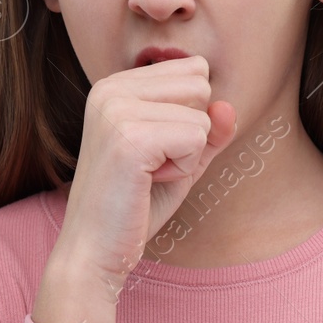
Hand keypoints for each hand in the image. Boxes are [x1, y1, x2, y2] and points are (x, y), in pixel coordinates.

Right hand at [58, 53, 237, 284]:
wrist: (94, 250)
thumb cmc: (135, 206)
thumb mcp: (181, 160)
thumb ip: (210, 130)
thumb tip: (228, 106)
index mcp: (116, 85)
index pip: (194, 71)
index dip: (189, 118)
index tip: (152, 150)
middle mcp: (111, 88)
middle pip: (201, 85)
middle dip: (191, 133)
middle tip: (151, 166)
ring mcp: (116, 110)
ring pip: (203, 115)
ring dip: (186, 156)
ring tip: (147, 176)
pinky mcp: (129, 137)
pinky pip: (197, 138)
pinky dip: (183, 169)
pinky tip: (148, 183)